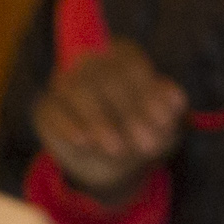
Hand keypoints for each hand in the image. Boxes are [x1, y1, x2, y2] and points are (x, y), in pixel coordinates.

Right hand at [32, 39, 186, 198]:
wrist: (112, 165)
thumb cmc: (142, 134)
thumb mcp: (162, 127)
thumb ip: (169, 112)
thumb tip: (176, 100)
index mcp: (123, 58)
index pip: (132, 66)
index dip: (150, 92)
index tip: (165, 121)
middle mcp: (91, 64)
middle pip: (106, 78)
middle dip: (129, 113)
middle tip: (146, 144)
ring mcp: (65, 83)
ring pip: (77, 91)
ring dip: (99, 121)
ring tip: (117, 149)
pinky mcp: (47, 107)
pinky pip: (54, 111)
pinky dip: (69, 126)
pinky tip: (84, 141)